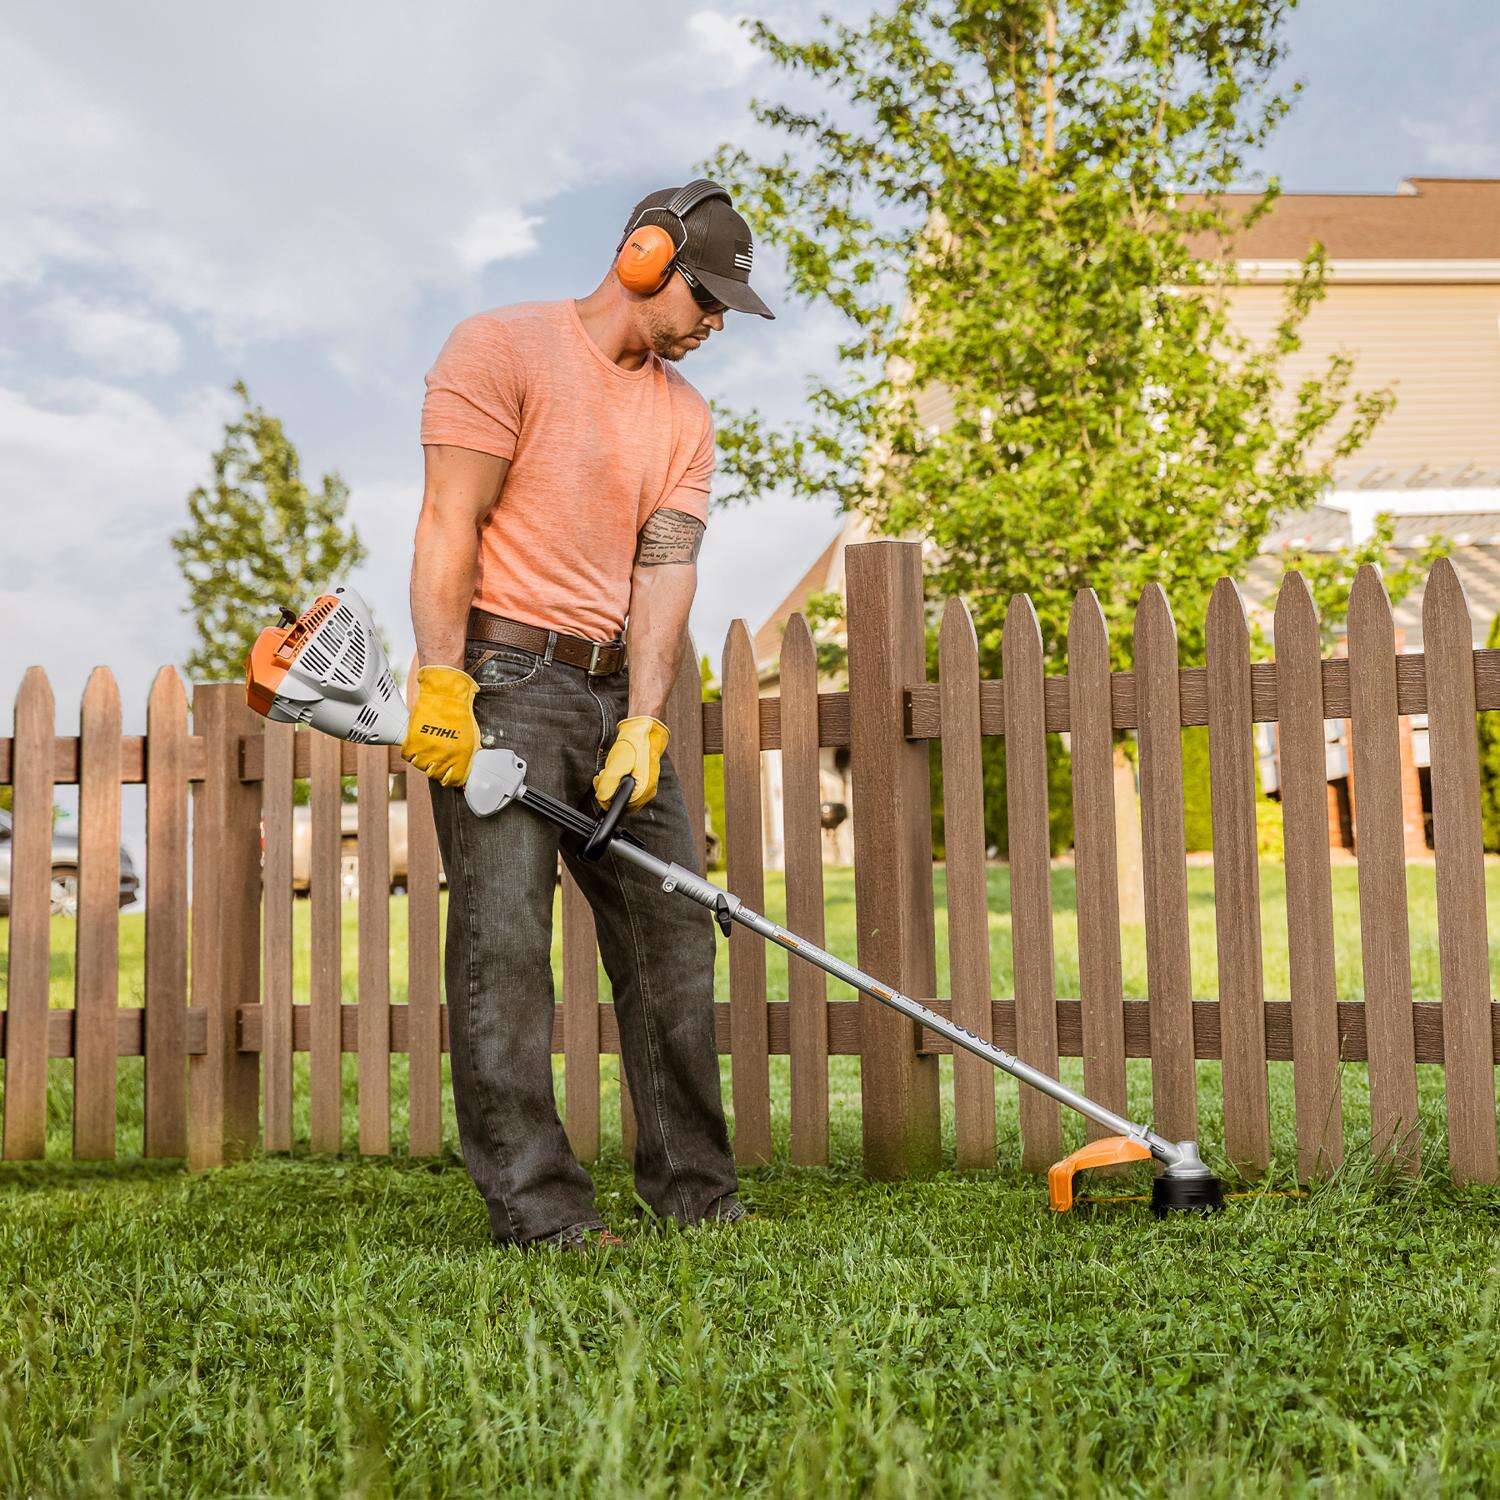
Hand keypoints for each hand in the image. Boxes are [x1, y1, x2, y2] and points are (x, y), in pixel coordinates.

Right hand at [401, 665, 480, 785]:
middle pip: (434, 775)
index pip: (453, 781)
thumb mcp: (471, 738)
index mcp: (461, 757)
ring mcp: (427, 750)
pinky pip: (408, 756)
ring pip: (420, 766)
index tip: (448, 774)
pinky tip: (416, 744)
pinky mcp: (413, 741)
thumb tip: (465, 770)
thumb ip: (467, 756)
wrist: (445, 694)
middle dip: (436, 768)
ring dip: (422, 759)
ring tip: (427, 748)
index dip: (450, 778)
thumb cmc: (460, 713)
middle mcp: (443, 757)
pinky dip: (410, 752)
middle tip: (436, 758)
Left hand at [594, 716, 668, 810]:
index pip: (618, 807)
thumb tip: (602, 798)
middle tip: (604, 774)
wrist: (645, 730)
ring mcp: (645, 787)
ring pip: (622, 794)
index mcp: (642, 792)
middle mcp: (646, 793)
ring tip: (610, 769)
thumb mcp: (618, 762)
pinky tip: (617, 769)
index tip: (602, 781)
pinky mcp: (642, 780)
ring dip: (612, 784)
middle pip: (620, 802)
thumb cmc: (635, 744)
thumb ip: (609, 782)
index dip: (605, 797)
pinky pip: (626, 787)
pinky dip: (618, 780)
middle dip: (608, 790)